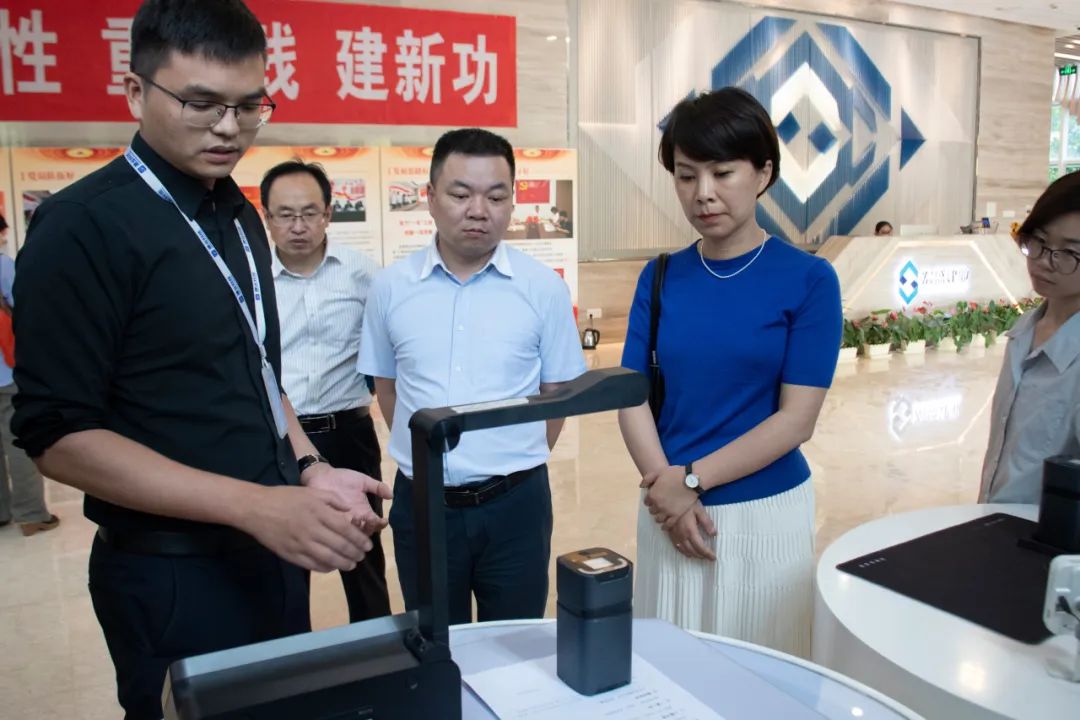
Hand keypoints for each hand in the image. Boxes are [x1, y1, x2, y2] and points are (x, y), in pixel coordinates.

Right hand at [240, 485, 375, 572]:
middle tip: (362, 556)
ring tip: (351, 564)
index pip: (346, 529)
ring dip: (343, 563)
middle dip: (355, 553)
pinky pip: (312, 565)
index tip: (368, 545)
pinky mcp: (290, 554)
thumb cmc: (285, 497)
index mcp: (319, 512)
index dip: (359, 539)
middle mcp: (312, 529)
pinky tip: (332, 567)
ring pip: (328, 558)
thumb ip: (333, 500)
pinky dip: (325, 568)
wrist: (256, 508)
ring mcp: (301, 544)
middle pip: (340, 546)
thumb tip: (350, 510)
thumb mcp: (311, 492)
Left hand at [303, 464, 391, 532]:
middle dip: (368, 528)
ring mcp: (342, 521)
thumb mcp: (363, 481)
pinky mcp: (329, 521)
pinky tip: (344, 518)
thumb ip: (377, 487)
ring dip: (356, 528)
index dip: (380, 524)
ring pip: (351, 534)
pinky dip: (342, 526)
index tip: (383, 520)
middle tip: (367, 520)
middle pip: (364, 533)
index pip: (375, 524)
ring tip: (356, 518)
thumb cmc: (343, 478)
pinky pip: (337, 529)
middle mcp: (354, 519)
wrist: (322, 475)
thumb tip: (391, 495)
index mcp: (364, 511)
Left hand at [642, 465, 697, 525]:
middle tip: (659, 505)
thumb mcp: (659, 472)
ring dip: (659, 516)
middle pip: (652, 511)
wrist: (691, 480)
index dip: (650, 499)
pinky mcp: (676, 515)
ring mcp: (667, 511)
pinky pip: (668, 524)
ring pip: (658, 519)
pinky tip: (665, 526)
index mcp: (652, 495)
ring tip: (662, 514)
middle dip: (654, 507)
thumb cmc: (675, 474)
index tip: (654, 498)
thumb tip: (641, 486)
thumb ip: (647, 479)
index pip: (646, 502)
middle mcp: (658, 505)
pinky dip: (666, 526)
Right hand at [667, 503, 716, 560]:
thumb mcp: (699, 510)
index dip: (707, 553)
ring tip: (699, 556)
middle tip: (708, 558)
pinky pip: (676, 545)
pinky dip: (682, 550)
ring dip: (692, 554)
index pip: (700, 546)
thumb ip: (707, 522)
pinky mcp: (670, 531)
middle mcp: (682, 534)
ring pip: (684, 549)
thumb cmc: (687, 501)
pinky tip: (685, 551)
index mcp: (690, 530)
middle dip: (701, 555)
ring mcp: (675, 534)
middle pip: (692, 550)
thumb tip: (714, 534)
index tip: (713, 557)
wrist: (671, 496)